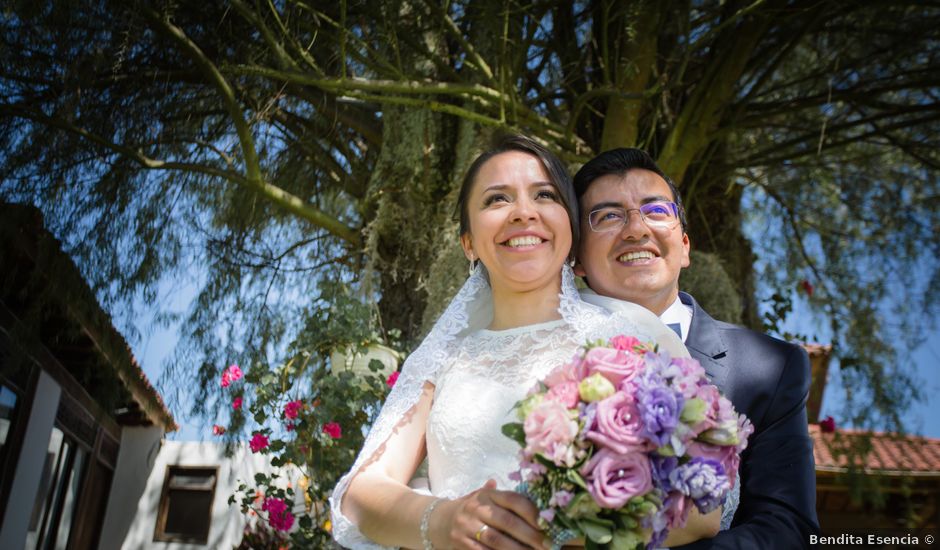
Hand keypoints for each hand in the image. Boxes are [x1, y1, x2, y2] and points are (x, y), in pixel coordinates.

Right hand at [432, 479, 547, 548]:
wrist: (439, 521)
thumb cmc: (472, 510)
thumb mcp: (485, 497)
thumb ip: (506, 498)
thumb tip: (533, 492)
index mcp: (487, 495)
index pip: (513, 500)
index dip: (532, 512)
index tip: (547, 524)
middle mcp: (477, 508)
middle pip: (507, 522)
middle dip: (530, 535)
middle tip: (548, 545)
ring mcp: (467, 526)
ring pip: (497, 540)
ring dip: (518, 549)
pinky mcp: (461, 543)